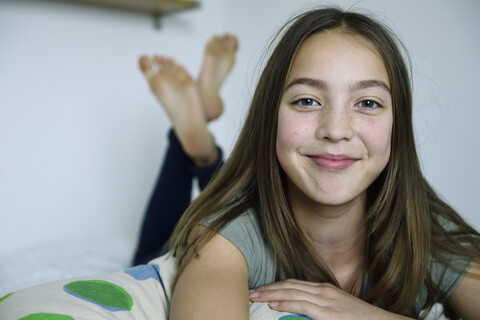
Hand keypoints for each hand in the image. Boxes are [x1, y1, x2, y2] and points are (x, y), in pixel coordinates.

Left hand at [249, 279, 409, 319]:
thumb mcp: (335, 310)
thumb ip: (317, 309)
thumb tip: (299, 314)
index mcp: (322, 289)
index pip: (293, 284)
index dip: (274, 286)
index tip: (259, 290)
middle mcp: (322, 290)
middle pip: (288, 285)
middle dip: (267, 288)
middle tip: (249, 291)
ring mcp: (326, 300)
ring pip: (292, 292)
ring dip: (270, 294)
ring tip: (254, 296)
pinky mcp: (329, 312)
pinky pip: (303, 305)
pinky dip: (286, 303)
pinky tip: (273, 304)